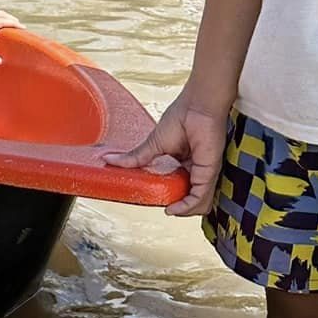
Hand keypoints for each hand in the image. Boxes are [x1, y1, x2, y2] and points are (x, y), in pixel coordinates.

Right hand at [105, 84, 227, 215]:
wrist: (197, 106)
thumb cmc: (182, 116)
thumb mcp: (153, 143)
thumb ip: (135, 157)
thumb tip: (108, 160)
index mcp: (186, 164)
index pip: (181, 188)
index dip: (172, 198)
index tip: (158, 201)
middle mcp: (197, 170)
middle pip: (192, 199)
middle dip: (180, 208)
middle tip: (166, 207)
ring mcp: (205, 173)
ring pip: (199, 203)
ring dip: (184, 211)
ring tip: (170, 210)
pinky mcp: (208, 172)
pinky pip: (200, 197)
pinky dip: (187, 207)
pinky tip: (174, 208)